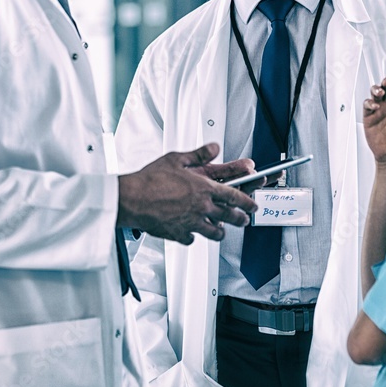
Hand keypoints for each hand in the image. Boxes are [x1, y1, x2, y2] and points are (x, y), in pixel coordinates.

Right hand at [117, 143, 258, 243]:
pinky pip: (191, 238)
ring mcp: (191, 223)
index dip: (247, 202)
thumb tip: (213, 148)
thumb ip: (199, 154)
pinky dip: (193, 237)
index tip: (252, 205)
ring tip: (221, 231)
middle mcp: (201, 208)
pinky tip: (191, 234)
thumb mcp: (177, 159)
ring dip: (220, 232)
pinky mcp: (178, 233)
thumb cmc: (151, 179)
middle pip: (229, 216)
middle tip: (244, 220)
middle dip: (240, 219)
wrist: (133, 199)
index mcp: (204, 189)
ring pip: (214, 232)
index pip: (234, 196)